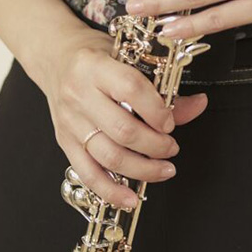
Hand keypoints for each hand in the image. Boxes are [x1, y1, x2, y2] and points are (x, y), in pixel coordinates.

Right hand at [40, 26, 209, 210]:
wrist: (54, 56)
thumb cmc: (94, 54)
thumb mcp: (126, 57)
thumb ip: (160, 85)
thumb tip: (197, 104)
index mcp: (95, 66)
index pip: (130, 89)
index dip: (156, 109)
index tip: (171, 121)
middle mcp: (79, 94)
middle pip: (122, 129)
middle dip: (155, 145)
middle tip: (172, 148)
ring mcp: (70, 121)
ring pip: (108, 155)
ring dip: (142, 169)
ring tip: (163, 169)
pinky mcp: (65, 143)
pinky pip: (88, 174)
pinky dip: (111, 190)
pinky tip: (131, 197)